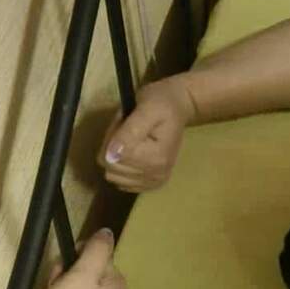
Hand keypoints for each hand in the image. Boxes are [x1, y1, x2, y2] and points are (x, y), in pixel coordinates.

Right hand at [27, 229, 125, 288]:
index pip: (97, 256)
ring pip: (79, 288)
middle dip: (68, 275)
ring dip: (62, 288)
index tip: (63, 269)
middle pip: (88, 273)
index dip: (76, 258)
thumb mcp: (82, 273)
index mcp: (118, 283)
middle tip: (55, 286)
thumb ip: (97, 250)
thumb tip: (107, 232)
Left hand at [97, 75, 195, 192]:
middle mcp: (157, 175)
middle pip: (111, 168)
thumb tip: (112, 155)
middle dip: (112, 147)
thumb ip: (129, 132)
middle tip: (127, 131)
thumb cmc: (161, 103)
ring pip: (114, 176)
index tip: (126, 124)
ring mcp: (154, 181)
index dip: (112, 138)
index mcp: (156, 158)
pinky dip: (122, 169)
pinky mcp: (151, 184)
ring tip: (130, 142)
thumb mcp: (146, 109)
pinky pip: (122, 184)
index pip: (112, 158)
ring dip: (116, 157)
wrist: (177, 107)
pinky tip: (133, 155)